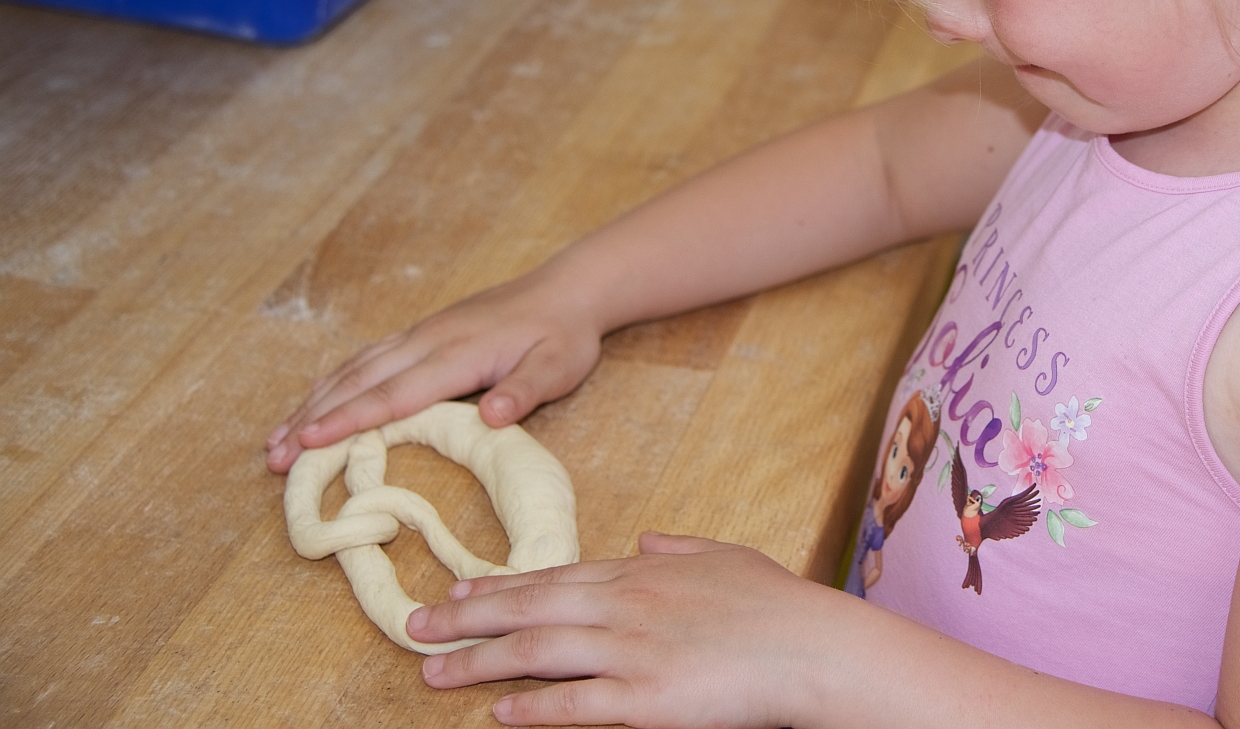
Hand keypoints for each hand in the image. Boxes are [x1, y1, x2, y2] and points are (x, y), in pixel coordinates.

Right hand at [265, 263, 602, 472]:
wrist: (566, 290)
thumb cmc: (563, 335)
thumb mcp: (558, 367)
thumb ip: (525, 392)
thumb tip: (493, 417)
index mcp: (457, 353)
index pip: (394, 393)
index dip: (350, 420)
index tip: (308, 442)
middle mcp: (428, 340)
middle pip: (359, 382)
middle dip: (312, 418)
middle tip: (273, 458)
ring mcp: (420, 334)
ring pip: (354, 369)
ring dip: (313, 402)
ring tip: (275, 440)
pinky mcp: (421, 334)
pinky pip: (367, 359)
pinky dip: (334, 384)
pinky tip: (314, 403)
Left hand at [408, 533, 844, 726]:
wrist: (814, 647)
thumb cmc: (780, 605)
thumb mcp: (727, 557)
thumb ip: (680, 547)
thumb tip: (645, 538)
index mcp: (644, 571)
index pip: (555, 575)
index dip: (500, 585)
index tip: (457, 589)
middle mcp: (626, 604)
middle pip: (529, 608)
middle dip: (466, 617)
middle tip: (415, 625)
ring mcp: (632, 651)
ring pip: (536, 653)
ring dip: (477, 663)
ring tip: (431, 673)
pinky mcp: (645, 699)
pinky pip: (573, 706)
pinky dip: (530, 709)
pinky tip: (495, 713)